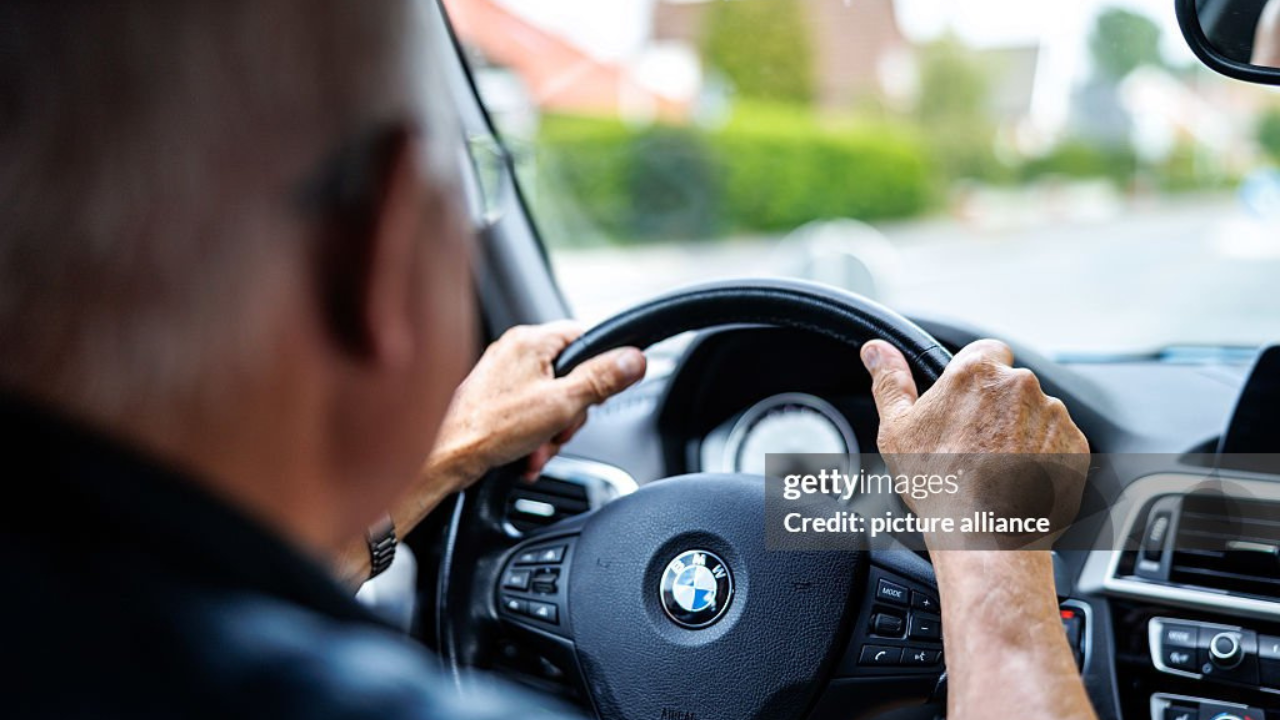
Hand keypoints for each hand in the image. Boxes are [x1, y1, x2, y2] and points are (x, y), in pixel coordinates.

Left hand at [336, 321, 644, 585]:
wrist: (444, 457)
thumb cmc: (491, 428)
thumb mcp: (562, 404)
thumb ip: (602, 379)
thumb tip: (635, 359)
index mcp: (531, 341)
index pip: (585, 338)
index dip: (598, 369)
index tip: (598, 394)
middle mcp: (514, 351)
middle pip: (569, 375)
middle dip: (570, 413)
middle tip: (560, 430)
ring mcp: (500, 375)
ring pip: (549, 399)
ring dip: (551, 431)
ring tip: (538, 448)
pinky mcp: (492, 399)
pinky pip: (528, 412)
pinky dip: (533, 436)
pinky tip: (526, 454)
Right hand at [859, 338, 1089, 548]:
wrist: (987, 536)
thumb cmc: (939, 485)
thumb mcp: (896, 430)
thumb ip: (890, 382)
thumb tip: (876, 351)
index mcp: (977, 372)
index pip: (986, 351)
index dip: (975, 378)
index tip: (965, 404)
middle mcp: (1021, 385)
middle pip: (1011, 384)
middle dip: (997, 408)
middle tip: (974, 445)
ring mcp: (1053, 415)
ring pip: (1036, 413)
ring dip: (1022, 431)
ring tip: (998, 468)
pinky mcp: (1075, 445)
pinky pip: (1059, 441)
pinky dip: (1044, 455)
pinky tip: (1019, 479)